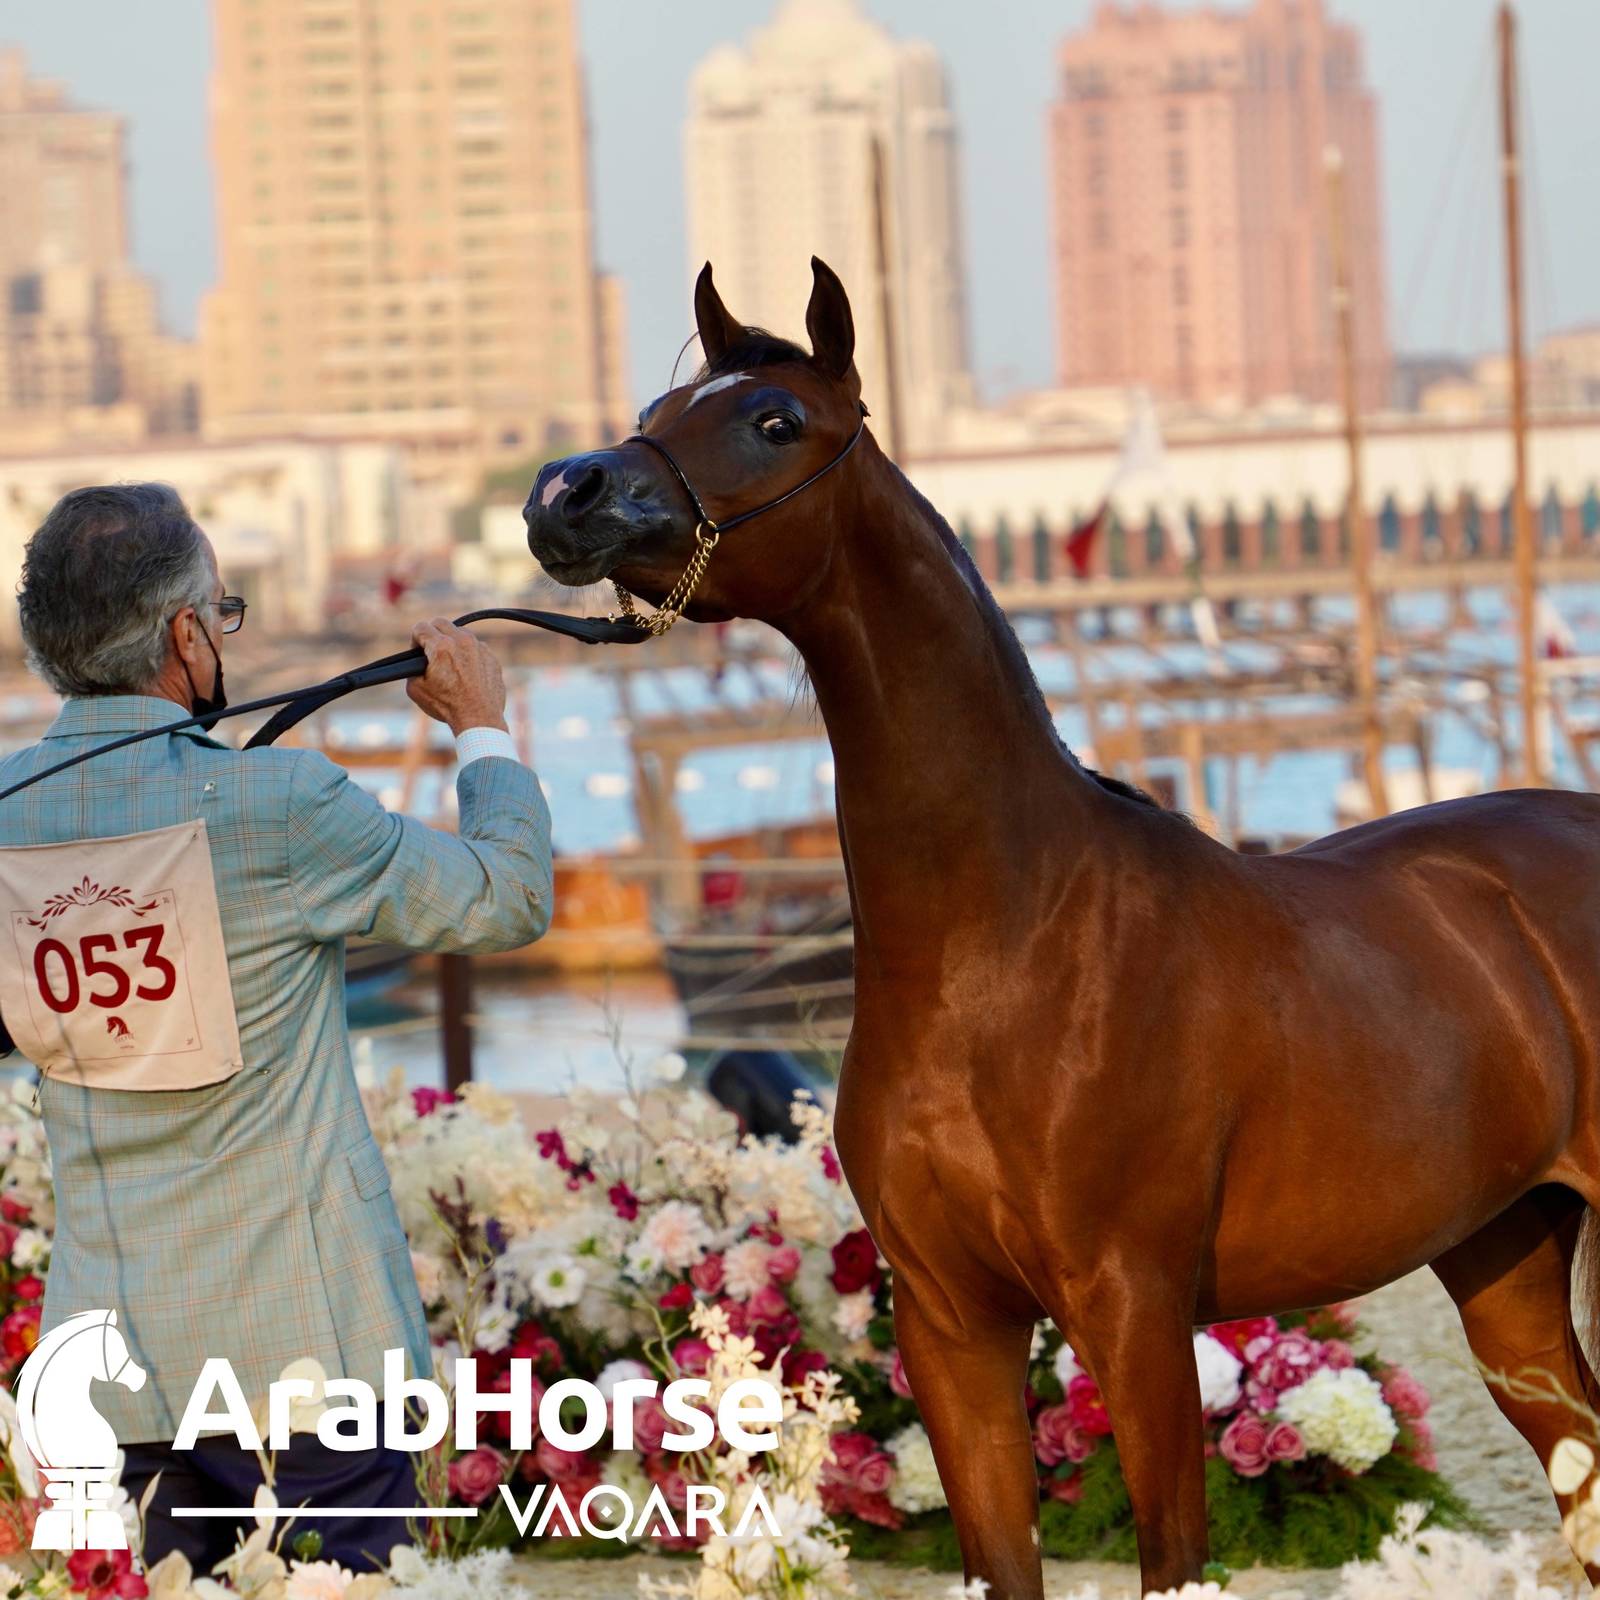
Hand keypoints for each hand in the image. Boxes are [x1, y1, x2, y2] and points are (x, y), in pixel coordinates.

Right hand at [406, 618, 507, 734]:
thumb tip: (417, 660)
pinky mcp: (491, 657)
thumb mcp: (415, 689)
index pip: (420, 627)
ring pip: (460, 633)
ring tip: (449, 662)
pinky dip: (468, 654)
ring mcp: (479, 648)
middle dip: (432, 634)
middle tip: (431, 652)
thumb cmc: (447, 706)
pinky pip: (476, 647)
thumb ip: (412, 667)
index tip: (417, 651)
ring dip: (452, 642)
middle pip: (440, 623)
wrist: (479, 718)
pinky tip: (465, 671)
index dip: (414, 640)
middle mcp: (462, 641)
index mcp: (441, 647)